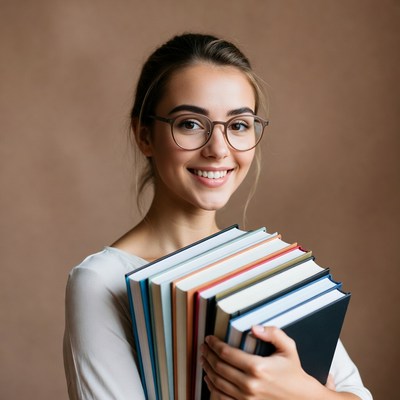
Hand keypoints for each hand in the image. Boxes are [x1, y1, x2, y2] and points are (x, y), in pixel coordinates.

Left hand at [201, 325, 328, 399]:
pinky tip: (209, 379)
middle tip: (204, 347)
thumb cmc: (293, 372)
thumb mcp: (288, 348)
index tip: (209, 338)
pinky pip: (221, 398)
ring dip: (207, 369)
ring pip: (217, 382)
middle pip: (219, 367)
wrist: (302, 399)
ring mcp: (246, 398)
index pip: (227, 353)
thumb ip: (273, 333)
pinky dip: (212, 388)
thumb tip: (254, 327)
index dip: (214, 344)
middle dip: (208, 355)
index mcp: (258, 367)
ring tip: (204, 359)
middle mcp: (249, 384)